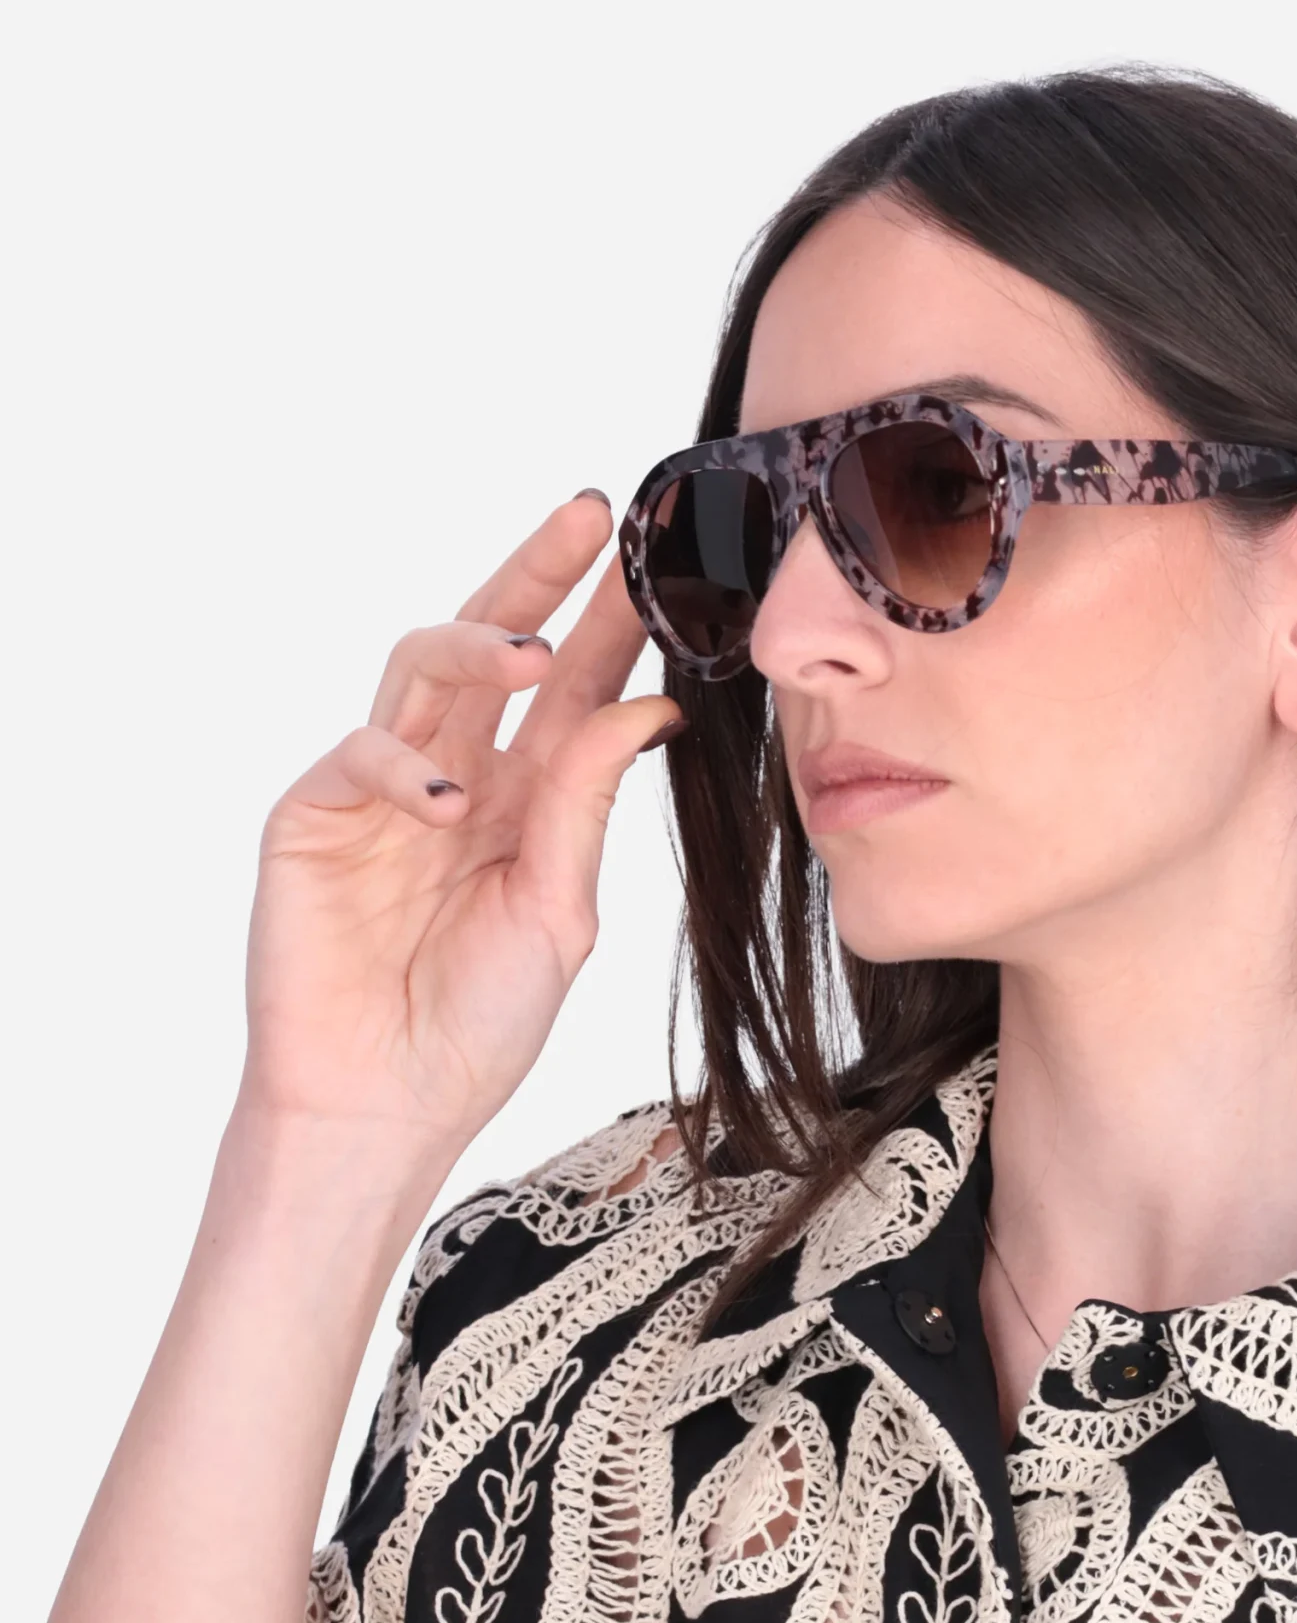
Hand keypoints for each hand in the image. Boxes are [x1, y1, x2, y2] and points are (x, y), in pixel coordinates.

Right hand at [243, 493, 679, 1162]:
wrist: (385, 1104)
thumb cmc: (474, 1024)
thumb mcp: (558, 912)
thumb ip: (587, 806)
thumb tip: (651, 708)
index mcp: (522, 798)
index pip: (572, 688)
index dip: (608, 622)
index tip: (657, 555)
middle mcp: (453, 775)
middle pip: (492, 645)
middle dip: (536, 575)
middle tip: (587, 518)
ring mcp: (380, 791)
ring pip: (419, 671)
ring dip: (475, 647)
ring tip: (531, 655)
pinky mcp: (313, 816)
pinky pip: (359, 754)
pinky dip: (404, 768)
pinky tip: (447, 804)